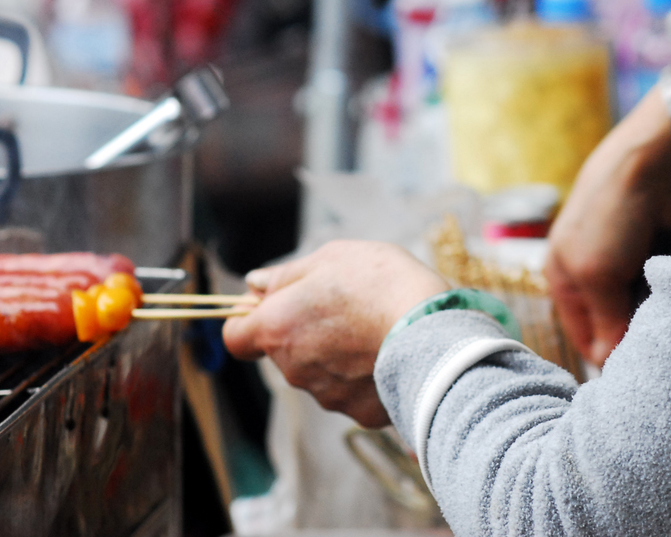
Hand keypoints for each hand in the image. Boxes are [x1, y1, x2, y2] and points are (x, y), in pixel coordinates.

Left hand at [223, 240, 448, 426]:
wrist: (434, 331)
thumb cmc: (381, 284)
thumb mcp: (332, 257)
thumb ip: (288, 274)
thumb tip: (256, 284)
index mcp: (278, 327)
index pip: (236, 337)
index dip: (248, 320)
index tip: (271, 305)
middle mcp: (294, 368)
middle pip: (284, 352)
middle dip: (303, 332)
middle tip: (342, 307)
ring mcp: (327, 395)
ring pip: (319, 373)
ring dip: (335, 353)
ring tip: (374, 328)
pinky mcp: (360, 414)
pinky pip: (354, 392)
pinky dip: (365, 376)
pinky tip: (389, 353)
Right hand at [546, 68, 670, 366]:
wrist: (662, 157)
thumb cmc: (613, 209)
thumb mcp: (594, 271)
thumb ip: (604, 321)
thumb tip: (613, 366)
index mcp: (566, 275)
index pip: (584, 337)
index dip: (607, 358)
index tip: (634, 379)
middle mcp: (600, 273)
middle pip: (620, 327)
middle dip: (638, 338)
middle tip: (661, 351)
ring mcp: (637, 263)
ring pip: (651, 314)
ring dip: (664, 319)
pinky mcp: (669, 255)